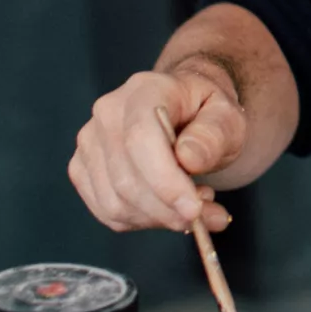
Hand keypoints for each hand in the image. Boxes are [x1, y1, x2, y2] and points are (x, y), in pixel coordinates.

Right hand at [69, 66, 245, 232]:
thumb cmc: (206, 112)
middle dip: (168, 209)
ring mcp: (89, 142)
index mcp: (144, 90)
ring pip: (115, 203)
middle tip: (207, 214)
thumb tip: (189, 158)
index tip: (194, 209)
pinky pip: (108, 212)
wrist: (185, 109)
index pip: (141, 139)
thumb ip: (214, 134)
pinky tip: (169, 209)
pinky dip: (143, 221)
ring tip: (195, 206)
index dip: (165, 181)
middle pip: (126, 179)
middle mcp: (108, 114)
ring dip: (159, 218)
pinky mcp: (83, 169)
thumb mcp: (228, 117)